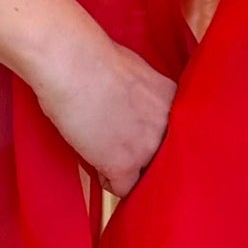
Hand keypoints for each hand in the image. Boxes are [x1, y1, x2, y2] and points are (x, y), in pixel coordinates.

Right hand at [30, 23, 176, 196]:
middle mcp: (168, 128)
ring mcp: (148, 149)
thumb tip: (135, 110)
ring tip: (104, 154)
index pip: (173, 137)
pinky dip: (108, 181)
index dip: (152, 140)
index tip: (138, 140)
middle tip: (120, 148)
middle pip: (162, 160)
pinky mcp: (124, 165)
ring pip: (145, 178)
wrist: (74, 62)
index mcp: (174, 102)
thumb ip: (146, 98)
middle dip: (143, 158)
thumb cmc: (94, 58)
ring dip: (127, 172)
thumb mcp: (136, 73)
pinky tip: (97, 165)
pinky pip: (123, 189)